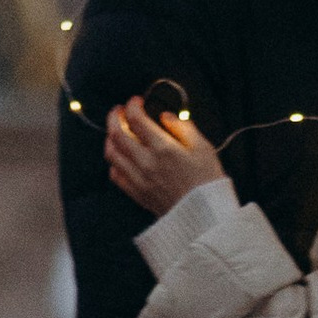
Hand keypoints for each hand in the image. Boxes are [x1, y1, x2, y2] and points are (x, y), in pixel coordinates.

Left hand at [106, 95, 228, 217]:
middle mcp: (146, 163)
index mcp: (163, 148)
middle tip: (119, 110)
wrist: (205, 216)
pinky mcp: (136, 193)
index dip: (132, 106)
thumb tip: (166, 116)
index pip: (136, 120)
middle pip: (116, 134)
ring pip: (111, 154)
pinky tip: (122, 156)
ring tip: (116, 130)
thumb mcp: (204, 148)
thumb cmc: (208, 181)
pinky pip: (115, 175)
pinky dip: (114, 162)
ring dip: (110, 137)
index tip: (137, 101)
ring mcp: (138, 179)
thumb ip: (183, 127)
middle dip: (114, 117)